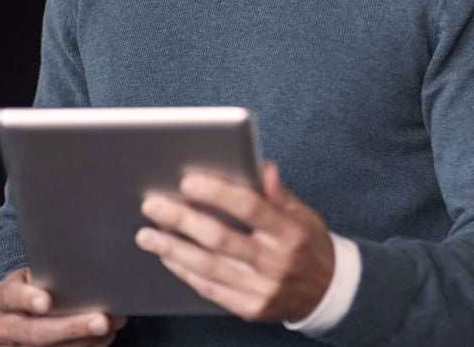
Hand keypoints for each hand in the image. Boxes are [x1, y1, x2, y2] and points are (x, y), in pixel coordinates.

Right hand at [0, 267, 125, 345]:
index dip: (28, 299)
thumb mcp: (31, 276)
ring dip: (86, 341)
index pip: (10, 297)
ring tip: (112, 325)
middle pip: (34, 334)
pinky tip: (105, 337)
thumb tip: (84, 275)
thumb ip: (47, 276)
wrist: (20, 310)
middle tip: (100, 321)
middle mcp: (2, 329)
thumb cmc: (32, 286)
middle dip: (70, 328)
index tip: (47, 301)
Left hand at [134, 160, 333, 321]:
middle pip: (221, 238)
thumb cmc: (308, 245)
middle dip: (182, 220)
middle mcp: (276, 262)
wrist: (326, 293)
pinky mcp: (250, 308)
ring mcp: (262, 289)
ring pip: (208, 267)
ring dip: (173, 249)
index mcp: (290, 232)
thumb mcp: (303, 214)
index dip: (217, 193)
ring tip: (147, 234)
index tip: (187, 181)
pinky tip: (167, 256)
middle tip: (153, 206)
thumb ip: (277, 192)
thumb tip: (261, 165)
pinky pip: (210, 289)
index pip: (250, 208)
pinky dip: (185, 272)